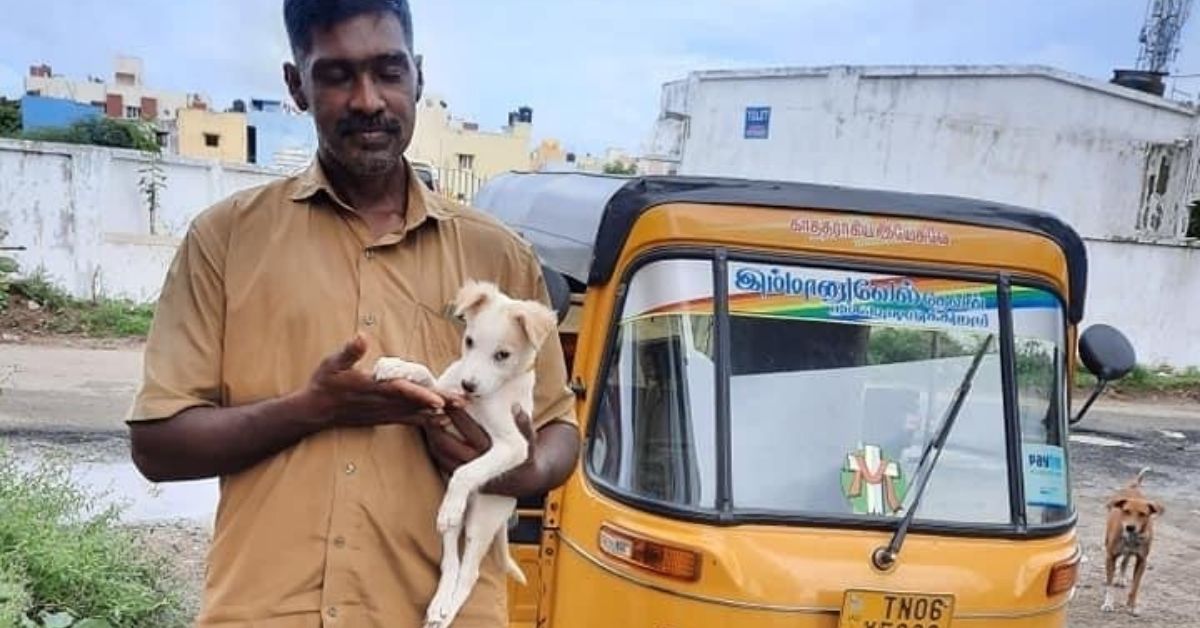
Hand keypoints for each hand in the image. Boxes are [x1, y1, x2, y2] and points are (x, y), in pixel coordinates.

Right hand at [302, 333, 446, 427]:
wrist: (315, 410)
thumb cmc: (324, 383)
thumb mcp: (332, 363)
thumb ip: (349, 351)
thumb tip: (361, 336)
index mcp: (372, 387)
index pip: (401, 392)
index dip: (421, 396)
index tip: (439, 400)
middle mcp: (381, 403)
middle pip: (415, 403)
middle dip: (440, 402)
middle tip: (463, 401)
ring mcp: (383, 412)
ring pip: (415, 413)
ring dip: (438, 410)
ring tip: (460, 408)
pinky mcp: (382, 418)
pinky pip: (408, 420)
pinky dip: (425, 419)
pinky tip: (440, 420)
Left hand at [423, 403, 536, 481]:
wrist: (519, 481)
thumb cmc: (522, 453)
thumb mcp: (528, 439)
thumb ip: (524, 424)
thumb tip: (516, 407)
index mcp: (491, 452)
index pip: (467, 428)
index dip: (455, 411)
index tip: (450, 397)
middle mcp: (475, 463)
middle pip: (445, 441)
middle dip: (436, 421)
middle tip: (431, 403)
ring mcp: (463, 471)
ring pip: (438, 450)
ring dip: (430, 432)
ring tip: (429, 412)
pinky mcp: (456, 475)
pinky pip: (438, 458)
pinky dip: (432, 443)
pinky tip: (432, 427)